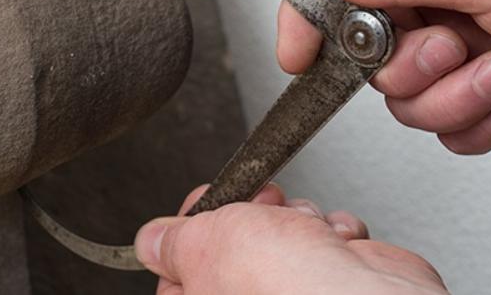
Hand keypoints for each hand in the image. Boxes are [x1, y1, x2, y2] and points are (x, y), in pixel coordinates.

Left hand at [134, 184, 446, 294]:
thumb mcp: (205, 245)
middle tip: (259, 211)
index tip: (206, 205)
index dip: (192, 224)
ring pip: (282, 230)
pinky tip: (338, 242)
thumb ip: (173, 240)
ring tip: (304, 233)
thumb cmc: (293, 290)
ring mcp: (296, 291)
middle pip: (235, 239)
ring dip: (297, 219)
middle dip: (250, 212)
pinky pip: (327, 236)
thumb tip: (151, 241)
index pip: (178, 265)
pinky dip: (335, 232)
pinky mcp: (339, 278)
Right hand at [277, 0, 490, 153]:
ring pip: (405, 99)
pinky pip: (447, 127)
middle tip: (451, 48)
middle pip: (368, 52)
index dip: (310, 16)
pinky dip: (481, 121)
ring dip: (454, 97)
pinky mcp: (484, 90)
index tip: (298, 55)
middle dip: (410, 66)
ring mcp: (462, 45)